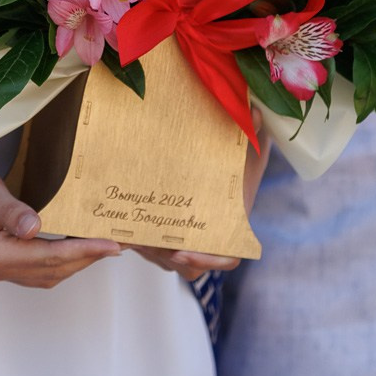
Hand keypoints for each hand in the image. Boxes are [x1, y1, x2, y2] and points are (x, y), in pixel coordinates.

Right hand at [0, 104, 121, 288]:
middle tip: (115, 246)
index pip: (48, 258)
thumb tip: (37, 228)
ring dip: (72, 263)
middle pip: (49, 272)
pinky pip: (32, 267)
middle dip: (85, 260)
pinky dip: (55, 260)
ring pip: (42, 274)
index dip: (84, 252)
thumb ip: (11, 209)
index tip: (112, 244)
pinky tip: (68, 246)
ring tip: (99, 247)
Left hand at [128, 120, 271, 282]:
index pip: (226, 258)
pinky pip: (152, 251)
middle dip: (167, 254)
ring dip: (150, 249)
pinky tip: (121, 229)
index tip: (182, 249)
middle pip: (188, 264)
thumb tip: (253, 110)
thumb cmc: (236, 166)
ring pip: (167, 259)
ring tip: (130, 233)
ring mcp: (188, 246)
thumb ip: (252, 135)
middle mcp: (209, 243)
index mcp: (231, 228)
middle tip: (146, 241)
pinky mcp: (167, 243)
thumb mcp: (247, 151)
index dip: (208, 261)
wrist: (222, 175)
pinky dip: (139, 242)